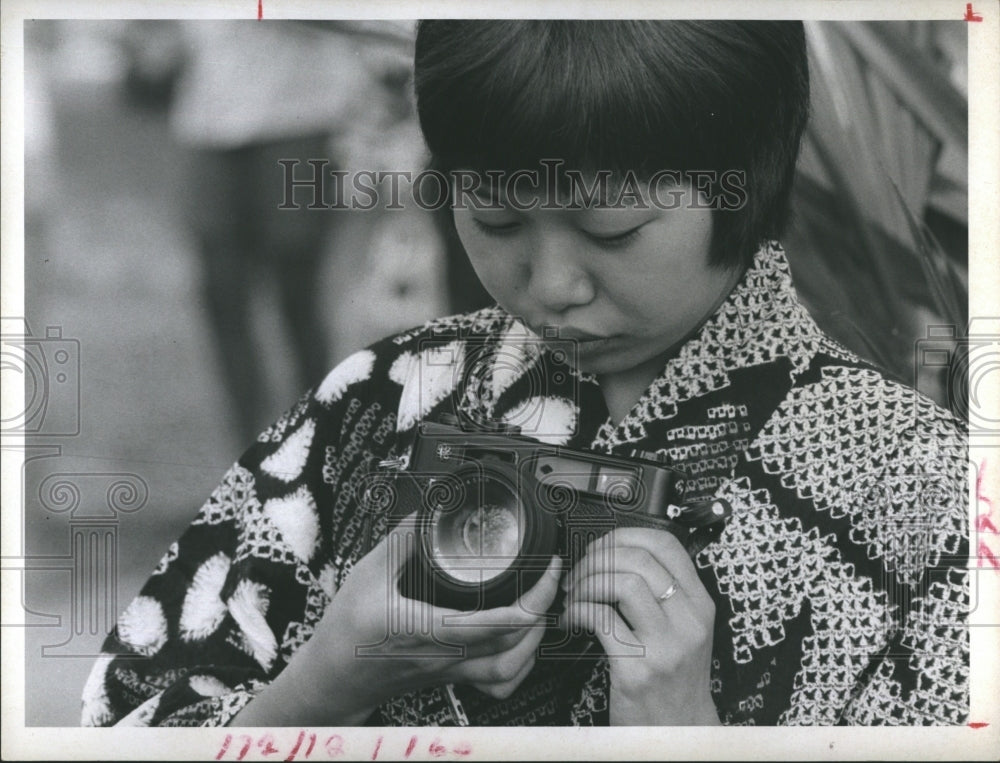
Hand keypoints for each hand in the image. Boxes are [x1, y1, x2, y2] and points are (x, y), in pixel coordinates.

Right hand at [303, 513, 561, 716]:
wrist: (333, 675)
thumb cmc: (347, 632)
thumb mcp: (369, 573)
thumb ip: (402, 539)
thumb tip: (430, 510)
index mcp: (428, 629)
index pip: (495, 624)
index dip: (531, 597)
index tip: (545, 568)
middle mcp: (446, 655)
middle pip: (513, 643)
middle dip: (542, 609)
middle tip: (549, 578)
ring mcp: (451, 670)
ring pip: (509, 669)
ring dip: (535, 640)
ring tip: (541, 608)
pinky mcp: (451, 675)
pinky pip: (496, 683)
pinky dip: (519, 665)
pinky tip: (522, 644)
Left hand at [563, 528, 720, 725]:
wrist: (679, 732)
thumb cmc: (674, 679)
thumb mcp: (684, 630)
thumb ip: (664, 593)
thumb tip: (619, 555)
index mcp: (700, 605)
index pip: (667, 545)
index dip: (626, 535)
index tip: (603, 545)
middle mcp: (688, 622)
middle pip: (639, 559)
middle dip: (598, 558)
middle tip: (581, 572)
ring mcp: (665, 646)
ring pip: (621, 583)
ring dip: (586, 583)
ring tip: (575, 596)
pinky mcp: (637, 669)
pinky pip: (600, 618)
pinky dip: (577, 611)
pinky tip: (573, 619)